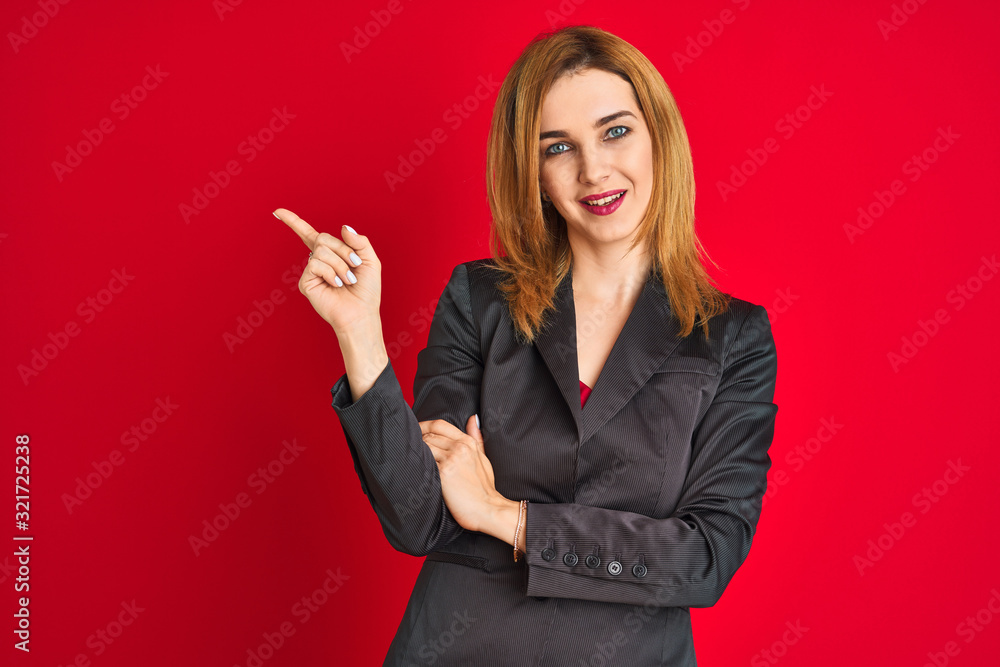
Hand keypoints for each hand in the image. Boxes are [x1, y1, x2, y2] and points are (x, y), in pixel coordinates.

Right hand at [275, 207, 381, 333]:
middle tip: (355, 266)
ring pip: (321, 251)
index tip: (277, 212)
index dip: (293, 222)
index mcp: (331, 253)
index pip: (308, 234)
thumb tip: (343, 227)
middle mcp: (318, 260)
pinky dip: (331, 273)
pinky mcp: (305, 282)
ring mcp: (311, 271)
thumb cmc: (366, 290)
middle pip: (323, 238)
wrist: (361, 313)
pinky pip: (315, 264)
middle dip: (343, 251)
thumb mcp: (370, 260)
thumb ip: (359, 241)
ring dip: (340, 265)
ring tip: (347, 280)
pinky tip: (336, 284)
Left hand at [420, 415, 502, 533]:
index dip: (424, 426)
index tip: (416, 431)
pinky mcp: (443, 473)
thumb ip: (476, 436)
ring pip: (424, 447)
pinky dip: (419, 464)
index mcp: (468, 442)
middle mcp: (460, 447)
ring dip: (417, 452)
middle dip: (418, 439)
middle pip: (429, 435)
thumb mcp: (483, 457)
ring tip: (413, 459)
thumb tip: (473, 418)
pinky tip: (416, 469)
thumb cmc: (484, 487)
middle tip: (410, 446)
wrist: (487, 509)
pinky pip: (425, 462)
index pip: (440, 425)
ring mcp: (451, 459)